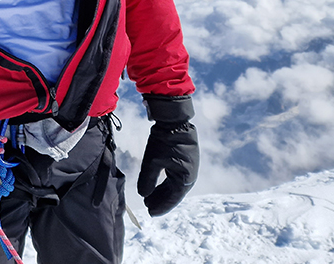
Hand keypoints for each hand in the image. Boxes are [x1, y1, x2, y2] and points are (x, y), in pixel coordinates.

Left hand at [137, 95, 198, 215]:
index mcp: (185, 177)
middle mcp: (190, 174)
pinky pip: (175, 176)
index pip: (172, 197)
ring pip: (174, 185)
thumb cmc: (164, 141)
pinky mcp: (185, 160)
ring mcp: (188, 167)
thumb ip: (148, 180)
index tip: (150, 213)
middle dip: (161, 200)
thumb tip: (143, 195)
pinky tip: (156, 186)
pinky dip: (165, 182)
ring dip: (162, 192)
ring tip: (149, 198)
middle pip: (174, 193)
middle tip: (147, 207)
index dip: (161, 206)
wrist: (174, 120)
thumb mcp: (152, 161)